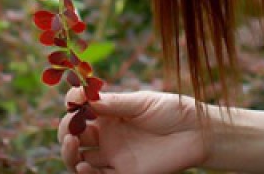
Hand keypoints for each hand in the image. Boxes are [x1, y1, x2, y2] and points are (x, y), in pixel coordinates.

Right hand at [58, 89, 207, 173]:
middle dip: (66, 128)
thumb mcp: (143, 102)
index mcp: (112, 113)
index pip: (83, 109)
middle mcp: (108, 134)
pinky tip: (83, 165)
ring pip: (79, 158)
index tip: (73, 97)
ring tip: (72, 141)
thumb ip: (116, 103)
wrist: (197, 132)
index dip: (74, 102)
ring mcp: (114, 155)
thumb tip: (88, 98)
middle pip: (75, 134)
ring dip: (68, 151)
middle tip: (70, 123)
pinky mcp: (123, 173)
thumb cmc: (173, 110)